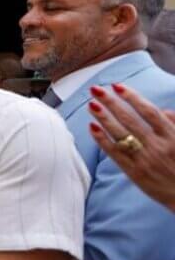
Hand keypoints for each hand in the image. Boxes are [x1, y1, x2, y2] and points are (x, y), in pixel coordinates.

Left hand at [87, 83, 174, 211]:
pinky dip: (103, 140)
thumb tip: (162, 111)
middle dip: (111, 103)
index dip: (132, 97)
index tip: (117, 85)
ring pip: (120, 135)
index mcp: (173, 137)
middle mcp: (158, 147)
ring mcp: (145, 160)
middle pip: (130, 120)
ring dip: (104, 118)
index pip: (149, 112)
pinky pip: (115, 154)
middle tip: (96, 89)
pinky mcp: (134, 173)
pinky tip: (92, 127)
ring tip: (92, 104)